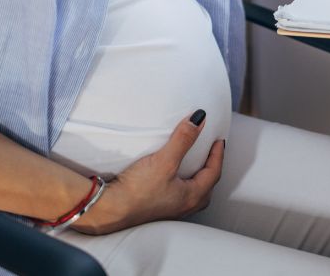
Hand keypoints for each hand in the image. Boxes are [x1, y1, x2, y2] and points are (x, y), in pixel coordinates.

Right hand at [72, 110, 224, 234]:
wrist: (110, 210)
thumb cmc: (138, 191)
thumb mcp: (164, 161)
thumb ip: (183, 139)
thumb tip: (199, 120)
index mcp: (192, 196)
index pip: (213, 172)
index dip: (218, 154)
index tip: (219, 140)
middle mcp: (184, 206)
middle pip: (206, 186)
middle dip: (211, 168)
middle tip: (211, 152)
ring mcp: (170, 210)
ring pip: (192, 192)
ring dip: (196, 177)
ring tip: (193, 164)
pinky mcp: (156, 208)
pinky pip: (178, 194)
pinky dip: (181, 183)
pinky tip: (171, 177)